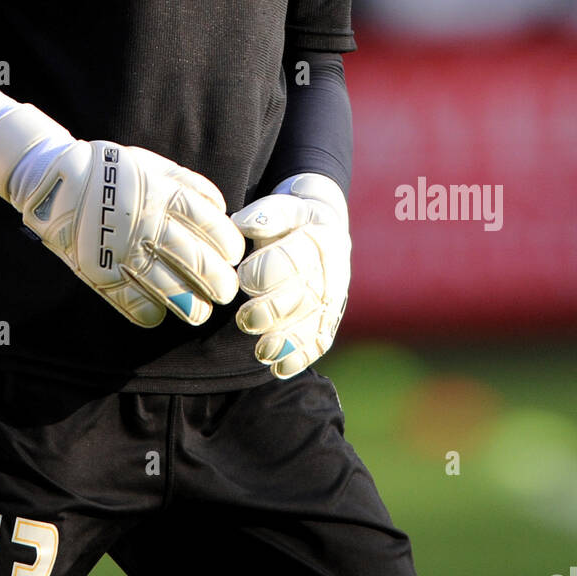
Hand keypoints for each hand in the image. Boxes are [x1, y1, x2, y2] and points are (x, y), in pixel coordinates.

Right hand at [0, 90, 243, 327]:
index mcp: (163, 193)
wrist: (56, 176)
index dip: (228, 245)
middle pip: (195, 259)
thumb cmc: (113, 171)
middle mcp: (147, 222)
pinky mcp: (99, 270)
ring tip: (200, 313)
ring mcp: (122, 248)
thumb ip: (188, 184)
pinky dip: (148, 312)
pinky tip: (159, 315)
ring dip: (189, 304)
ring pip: (167, 285)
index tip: (233, 256)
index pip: (210, 225)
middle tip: (226, 292)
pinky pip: (130, 300)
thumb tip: (221, 209)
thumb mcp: (153, 164)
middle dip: (218, 281)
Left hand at [232, 173, 349, 377]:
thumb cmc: (291, 219)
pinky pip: (320, 342)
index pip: (295, 259)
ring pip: (314, 325)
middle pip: (305, 298)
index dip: (267, 272)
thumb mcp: (281, 207)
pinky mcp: (330, 320)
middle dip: (273, 312)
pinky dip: (300, 358)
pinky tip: (279, 368)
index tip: (243, 279)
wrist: (323, 227)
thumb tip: (242, 224)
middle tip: (244, 319)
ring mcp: (334, 299)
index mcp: (321, 239)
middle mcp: (333, 272)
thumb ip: (265, 216)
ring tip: (261, 352)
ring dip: (287, 342)